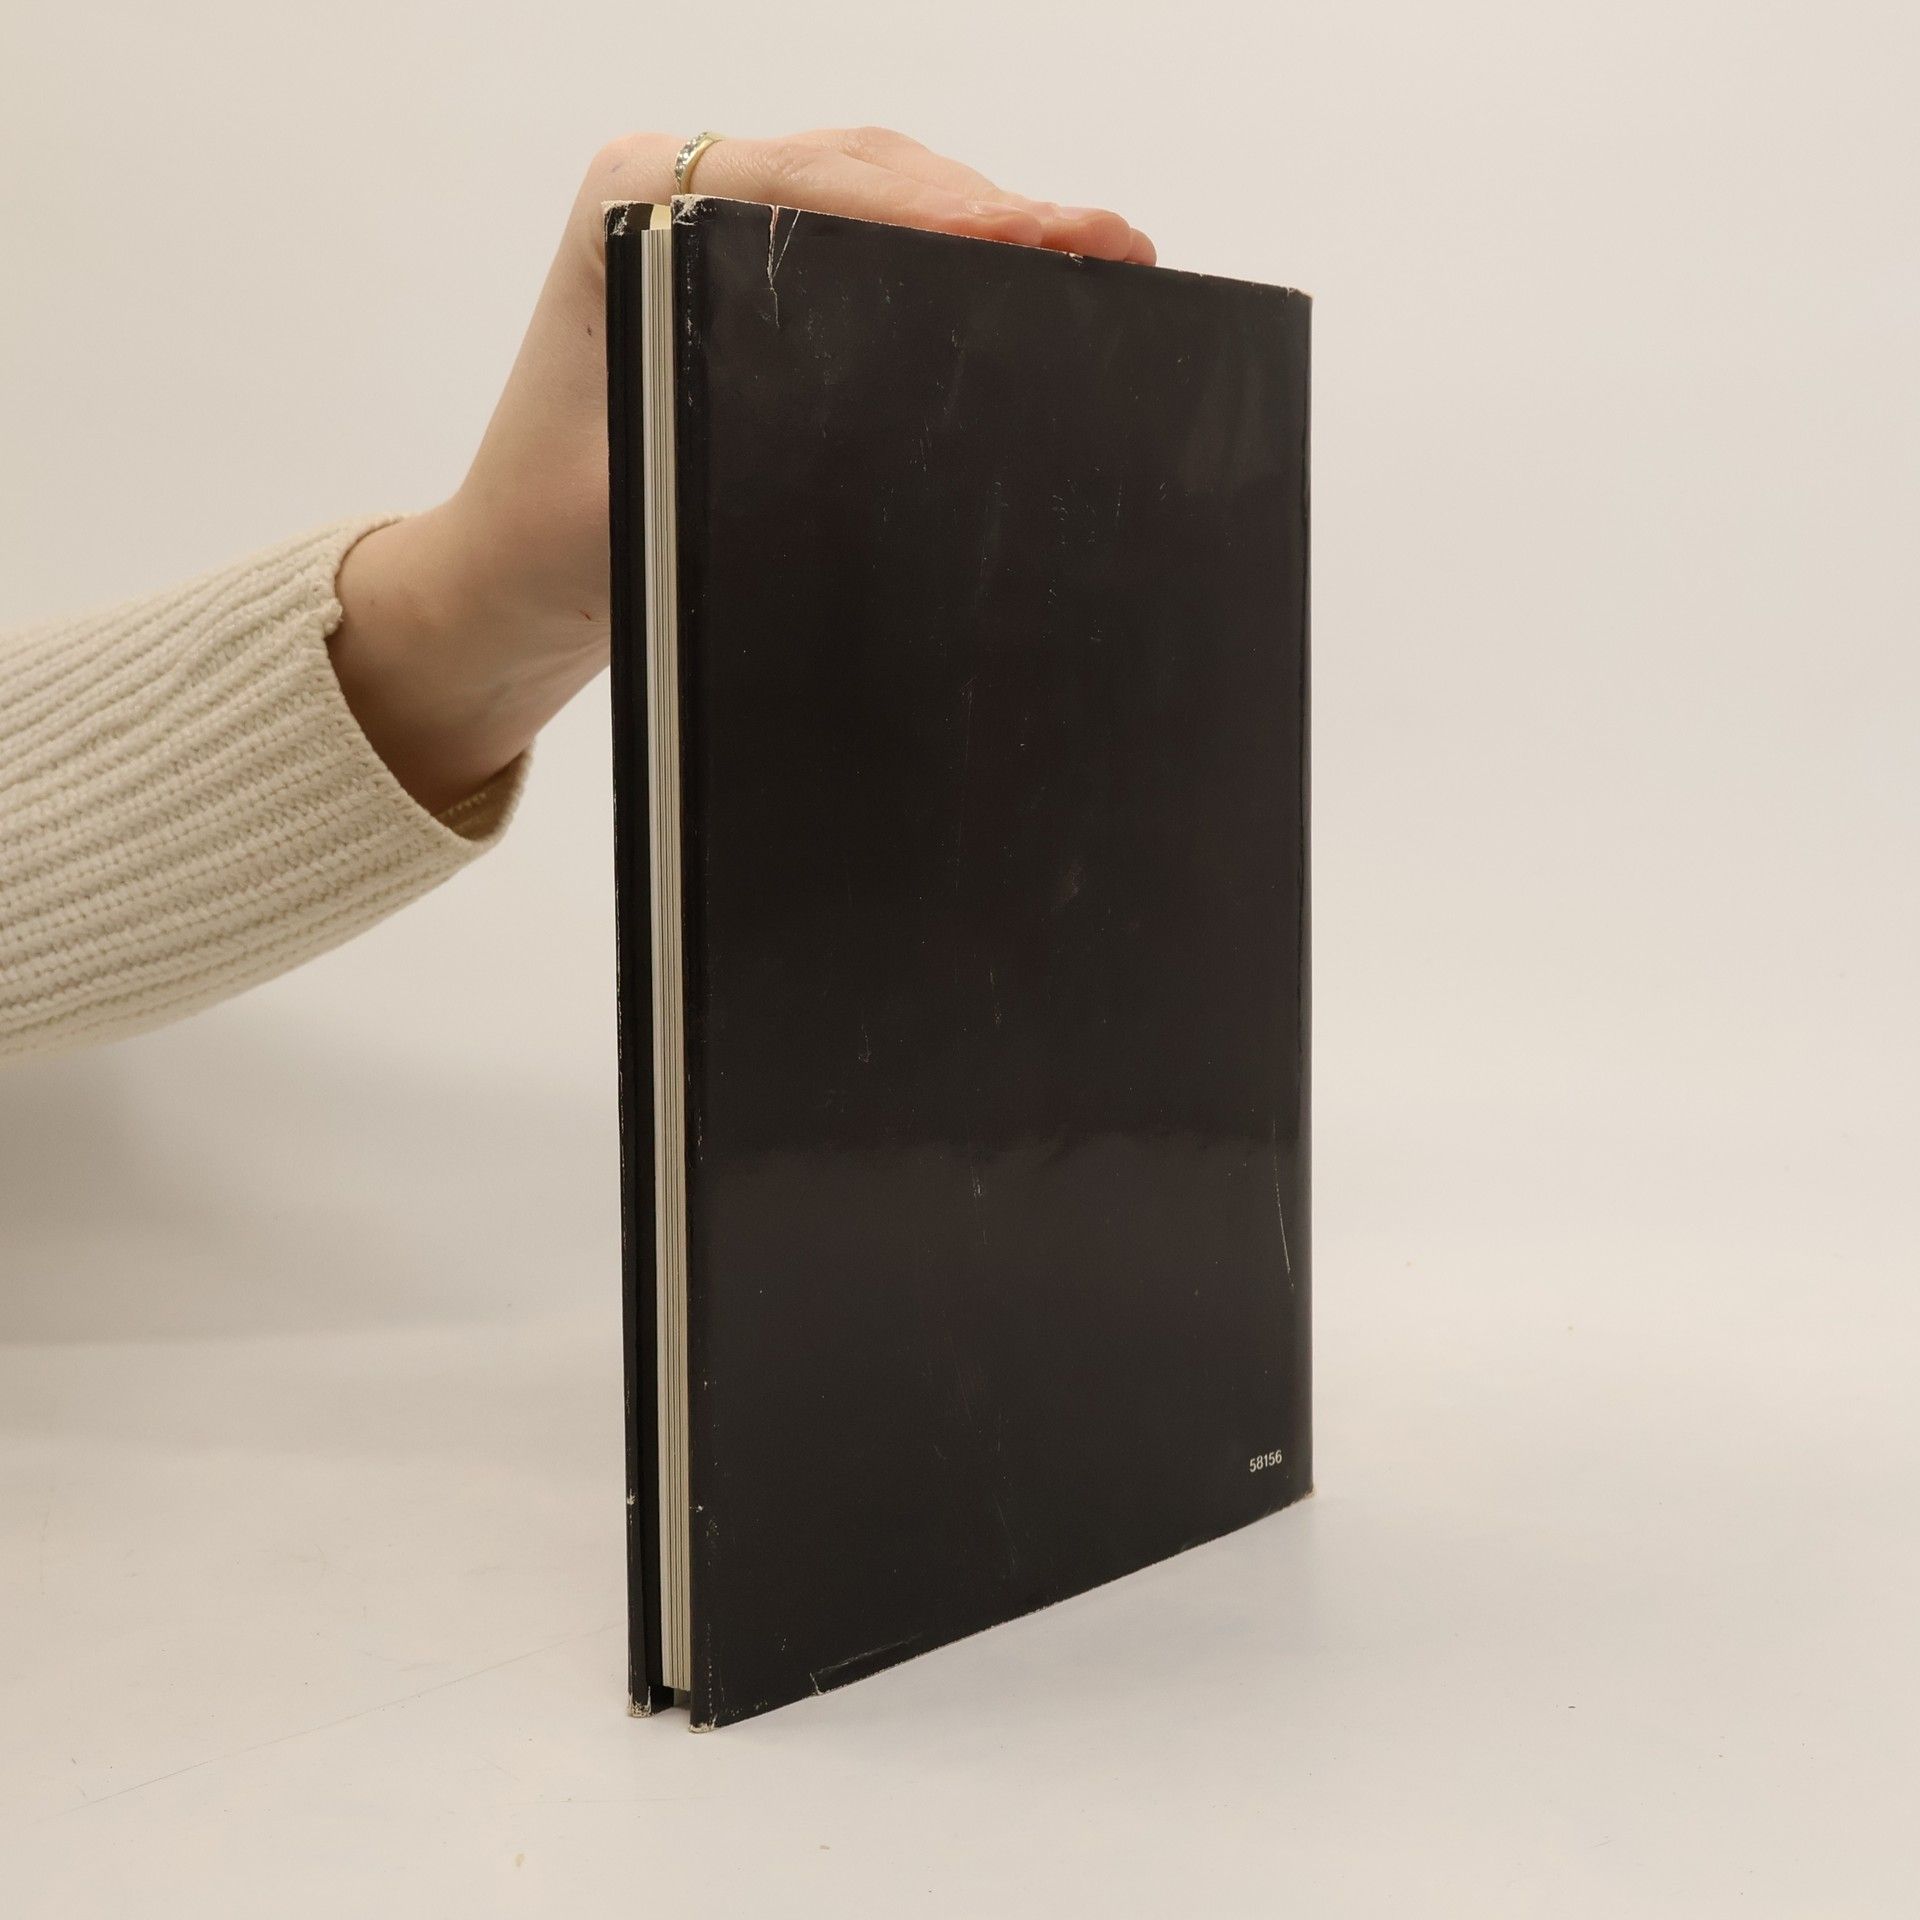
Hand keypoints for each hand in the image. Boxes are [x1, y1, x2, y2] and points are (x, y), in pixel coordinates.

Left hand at [330, 128, 1154, 814]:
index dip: (939, 210)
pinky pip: (864, 251)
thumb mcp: (642, 496)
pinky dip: (947, 263)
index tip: (1037, 239)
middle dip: (988, 210)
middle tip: (1107, 246)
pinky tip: (1021, 285)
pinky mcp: (744, 286)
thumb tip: (880, 420)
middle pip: (862, 176)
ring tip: (1092, 256)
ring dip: (982, 229)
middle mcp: (674, 198)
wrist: (508, 586)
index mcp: (631, 208)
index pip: (813, 186)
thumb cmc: (554, 544)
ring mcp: (713, 234)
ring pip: (874, 200)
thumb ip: (737, 437)